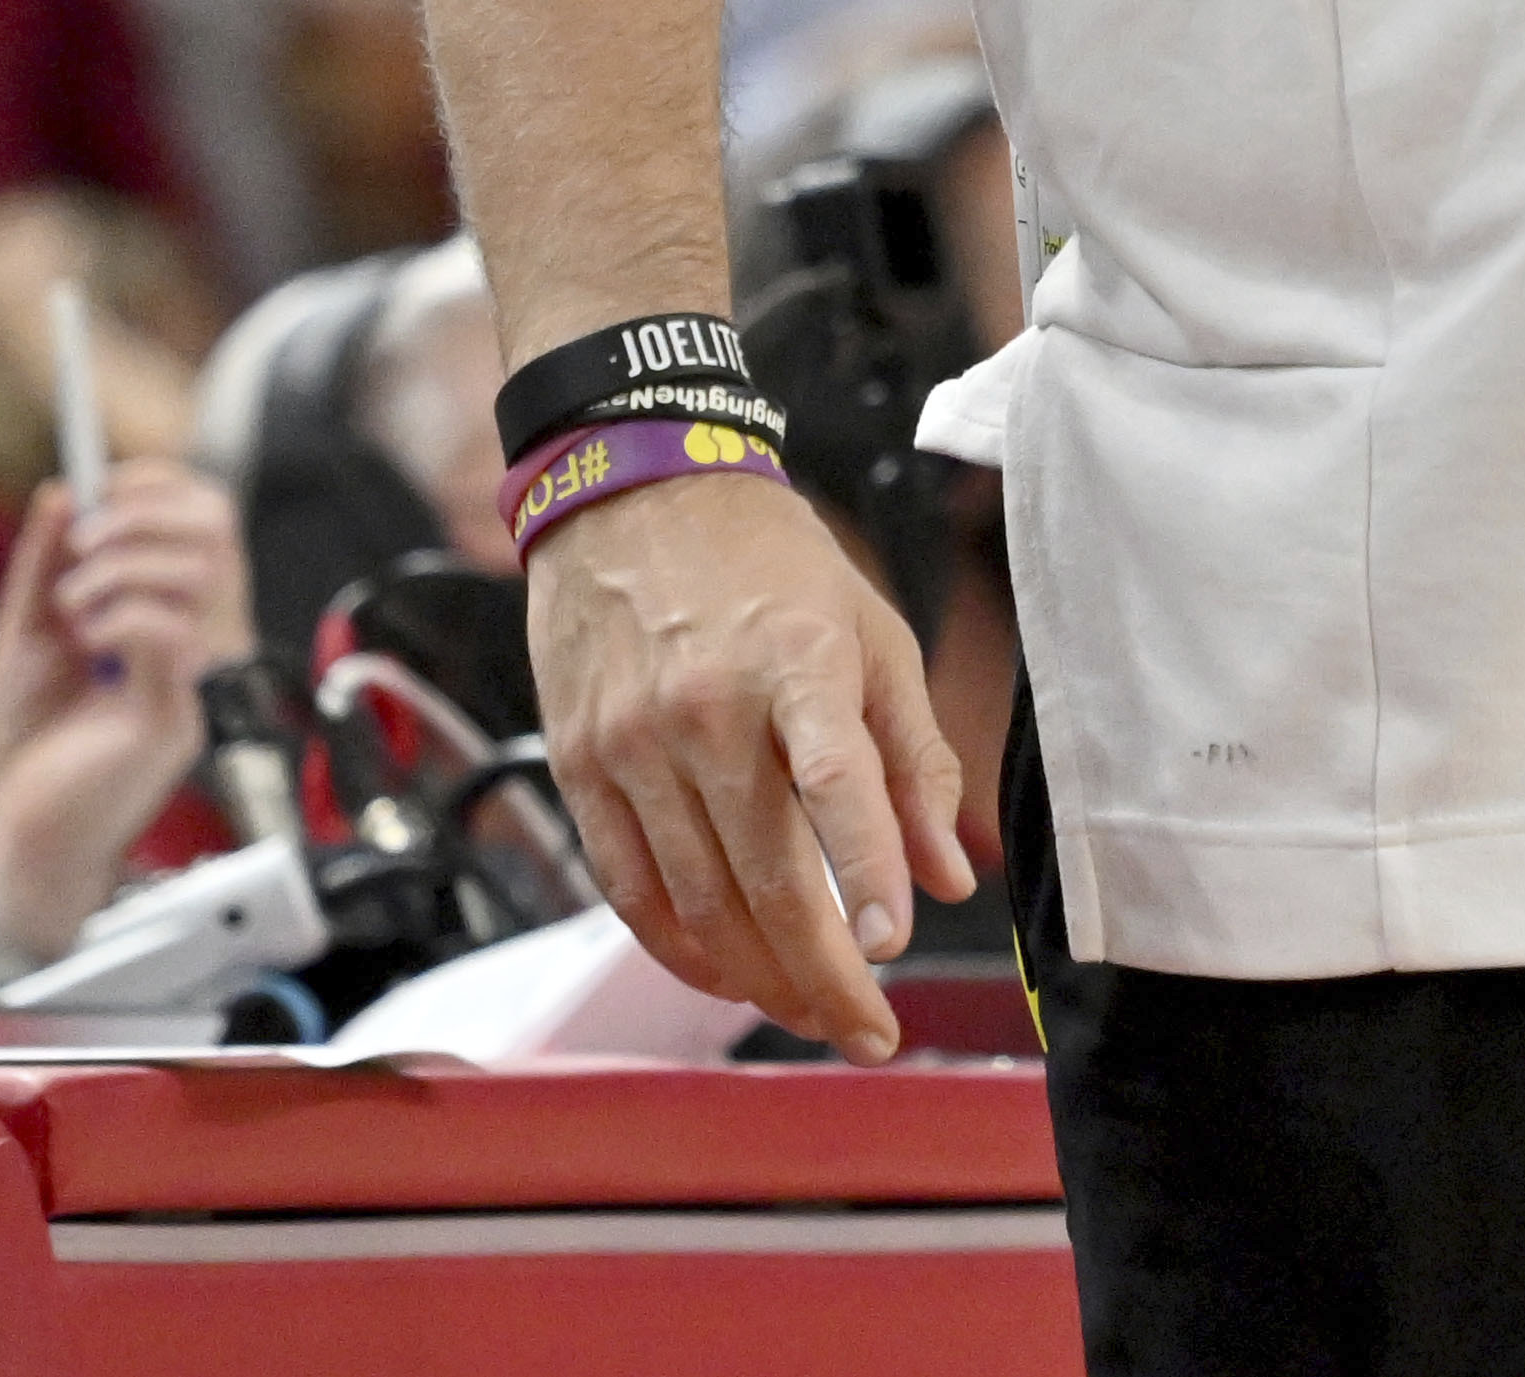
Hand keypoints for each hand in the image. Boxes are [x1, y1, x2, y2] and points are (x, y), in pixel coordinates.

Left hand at [0, 459, 261, 973]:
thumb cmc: (29, 745)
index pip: (204, 515)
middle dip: (140, 516)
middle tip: (83, 546)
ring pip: (199, 572)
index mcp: (170, 609)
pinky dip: (122, 617)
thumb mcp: (23, 635)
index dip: (158, 486)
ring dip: (119, 570)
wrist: (17, 831)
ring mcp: (194, 677)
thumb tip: (63, 491)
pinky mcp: (176, 715)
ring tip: (73, 607)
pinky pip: (173, 634)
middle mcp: (198, 636)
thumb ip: (43, 566)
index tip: (98, 489)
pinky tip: (90, 645)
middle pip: (217, 527)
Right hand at [527, 467, 969, 1062]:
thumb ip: (913, 759)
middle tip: (867, 1032)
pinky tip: (727, 978)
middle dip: (821, 973)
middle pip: (764, 873)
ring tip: (810, 1012)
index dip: (867, 868)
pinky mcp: (580, 766)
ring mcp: (632, 743)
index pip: (833, 781)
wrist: (632, 492)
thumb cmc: (772, 567)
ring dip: (757, 977)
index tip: (895, 944)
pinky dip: (680, 948)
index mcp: (794, 662)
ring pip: (697, 899)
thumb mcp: (870, 633)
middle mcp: (705, 708)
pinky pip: (629, 888)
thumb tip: (945, 876)